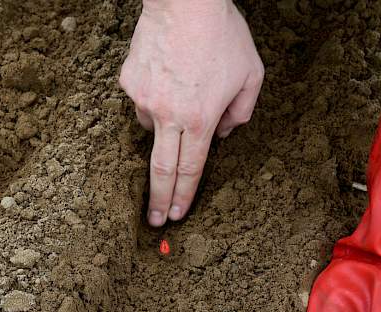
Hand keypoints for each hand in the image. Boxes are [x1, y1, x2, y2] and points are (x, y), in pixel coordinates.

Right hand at [119, 0, 263, 226]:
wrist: (184, 0)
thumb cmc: (221, 33)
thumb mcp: (251, 74)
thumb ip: (241, 112)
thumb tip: (224, 133)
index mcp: (199, 119)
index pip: (190, 170)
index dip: (183, 196)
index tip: (175, 215)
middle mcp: (168, 115)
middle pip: (161, 169)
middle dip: (158, 199)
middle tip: (154, 220)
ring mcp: (144, 99)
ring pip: (152, 127)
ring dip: (165, 125)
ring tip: (182, 95)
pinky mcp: (129, 82)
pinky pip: (141, 100)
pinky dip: (154, 96)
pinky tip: (168, 74)